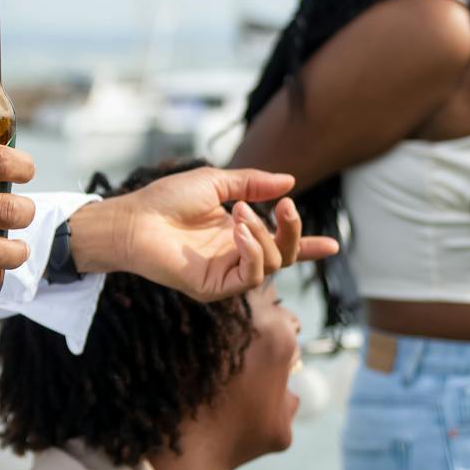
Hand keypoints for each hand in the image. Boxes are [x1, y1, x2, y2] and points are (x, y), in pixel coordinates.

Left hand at [68, 167, 338, 302]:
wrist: (134, 217)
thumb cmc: (166, 199)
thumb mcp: (216, 181)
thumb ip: (253, 184)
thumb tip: (289, 182)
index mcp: (237, 234)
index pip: (280, 245)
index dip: (307, 245)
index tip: (334, 245)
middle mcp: (235, 257)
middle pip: (284, 256)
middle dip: (293, 231)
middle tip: (284, 206)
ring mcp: (225, 275)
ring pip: (271, 266)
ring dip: (264, 235)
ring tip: (240, 213)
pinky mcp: (213, 288)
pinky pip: (249, 276)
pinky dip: (252, 251)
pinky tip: (238, 230)